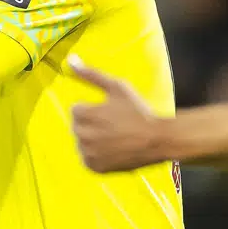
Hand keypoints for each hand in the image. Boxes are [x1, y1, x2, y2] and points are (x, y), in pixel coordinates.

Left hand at [68, 54, 169, 172]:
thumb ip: (91, 75)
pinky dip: (96, 155)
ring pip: (81, 143)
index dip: (93, 109)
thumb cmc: (137, 111)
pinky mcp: (95, 167)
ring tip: (113, 137)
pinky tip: (112, 149)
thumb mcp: (116, 87)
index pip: (76, 110)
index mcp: (85, 114)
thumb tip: (71, 61)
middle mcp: (83, 135)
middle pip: (77, 126)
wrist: (156, 139)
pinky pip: (87, 158)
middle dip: (90, 124)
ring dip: (92, 139)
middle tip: (113, 124)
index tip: (109, 112)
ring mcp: (88, 153)